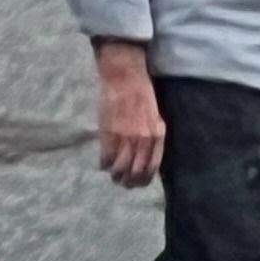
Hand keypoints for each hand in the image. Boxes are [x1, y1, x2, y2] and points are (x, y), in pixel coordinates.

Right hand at [92, 43, 163, 187]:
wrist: (124, 77)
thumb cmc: (140, 93)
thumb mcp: (154, 116)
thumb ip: (151, 136)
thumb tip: (146, 156)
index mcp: (156, 135)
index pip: (152, 167)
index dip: (144, 180)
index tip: (137, 182)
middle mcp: (143, 140)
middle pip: (136, 172)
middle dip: (128, 181)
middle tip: (122, 181)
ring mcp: (126, 138)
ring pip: (120, 169)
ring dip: (115, 175)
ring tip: (112, 173)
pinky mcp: (109, 134)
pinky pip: (106, 158)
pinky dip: (104, 164)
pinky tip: (103, 162)